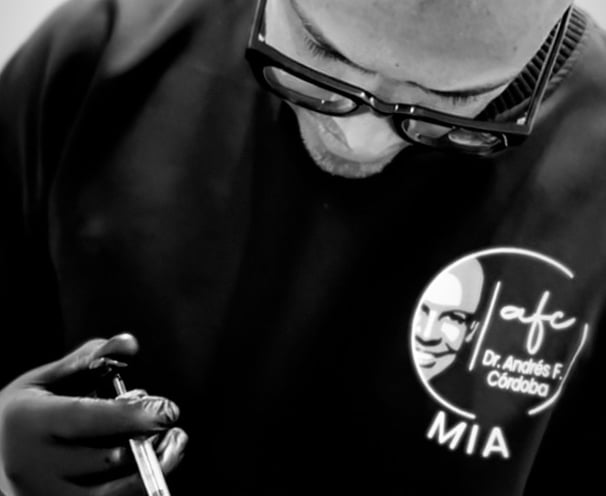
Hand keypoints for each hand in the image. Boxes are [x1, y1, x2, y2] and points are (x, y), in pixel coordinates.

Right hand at [0, 334, 187, 495]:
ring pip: (114, 492)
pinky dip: (140, 486)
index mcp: (29, 422)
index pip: (87, 419)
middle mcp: (32, 466)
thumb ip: (89, 360)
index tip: (170, 409)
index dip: (133, 415)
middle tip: (168, 418)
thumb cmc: (19, 415)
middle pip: (108, 458)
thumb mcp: (42, 381)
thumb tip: (131, 344)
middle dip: (149, 437)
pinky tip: (155, 464)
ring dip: (154, 466)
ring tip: (174, 442)